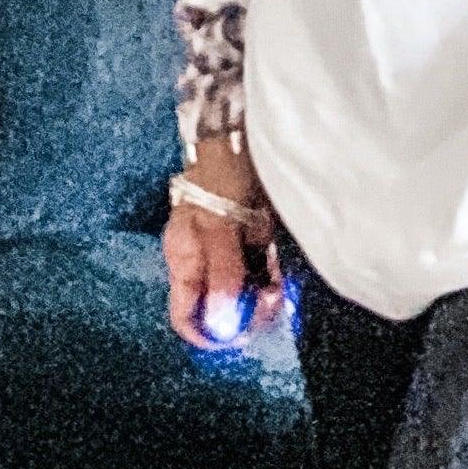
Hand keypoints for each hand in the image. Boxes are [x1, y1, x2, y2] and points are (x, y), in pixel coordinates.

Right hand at [164, 137, 283, 349]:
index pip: (186, 316)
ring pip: (247, 291)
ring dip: (265, 295)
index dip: (208, 335)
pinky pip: (265, 269)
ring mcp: (231, 249)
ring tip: (280, 286)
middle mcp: (206, 261)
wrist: (243, 130)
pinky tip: (283, 267)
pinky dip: (276, 273)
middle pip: (221, 308)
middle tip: (271, 303)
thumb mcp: (219, 226)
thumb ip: (222, 274)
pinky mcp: (256, 237)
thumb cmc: (222, 175)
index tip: (238, 338)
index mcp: (184, 261)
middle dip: (246, 314)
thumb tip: (221, 326)